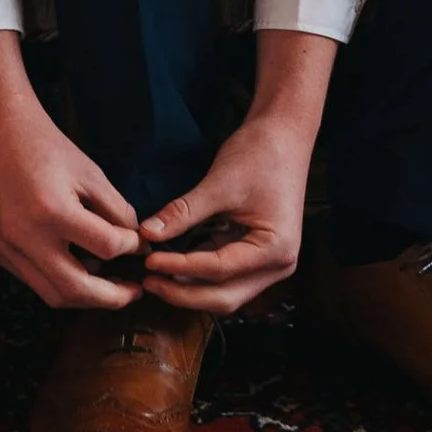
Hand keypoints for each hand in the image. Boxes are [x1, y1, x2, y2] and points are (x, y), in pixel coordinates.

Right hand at [0, 30, 142, 309]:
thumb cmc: (43, 144)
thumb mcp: (89, 172)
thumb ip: (116, 210)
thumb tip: (135, 242)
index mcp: (52, 211)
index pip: (106, 248)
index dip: (131, 247)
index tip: (139, 243)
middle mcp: (24, 237)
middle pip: (77, 290)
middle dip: (112, 297)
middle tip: (132, 291)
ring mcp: (4, 247)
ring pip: (51, 294)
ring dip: (84, 297)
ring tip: (107, 287)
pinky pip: (31, 279)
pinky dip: (57, 281)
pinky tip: (74, 268)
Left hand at [137, 32, 334, 317]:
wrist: (284, 135)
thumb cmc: (260, 154)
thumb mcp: (219, 184)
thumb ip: (182, 213)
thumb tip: (147, 233)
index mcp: (275, 249)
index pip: (219, 270)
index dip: (180, 268)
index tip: (149, 261)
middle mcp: (278, 265)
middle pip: (225, 297)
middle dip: (184, 293)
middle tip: (148, 281)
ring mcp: (269, 263)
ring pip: (225, 292)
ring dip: (191, 289)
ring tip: (156, 278)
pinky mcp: (258, 256)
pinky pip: (227, 276)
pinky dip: (200, 276)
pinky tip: (174, 268)